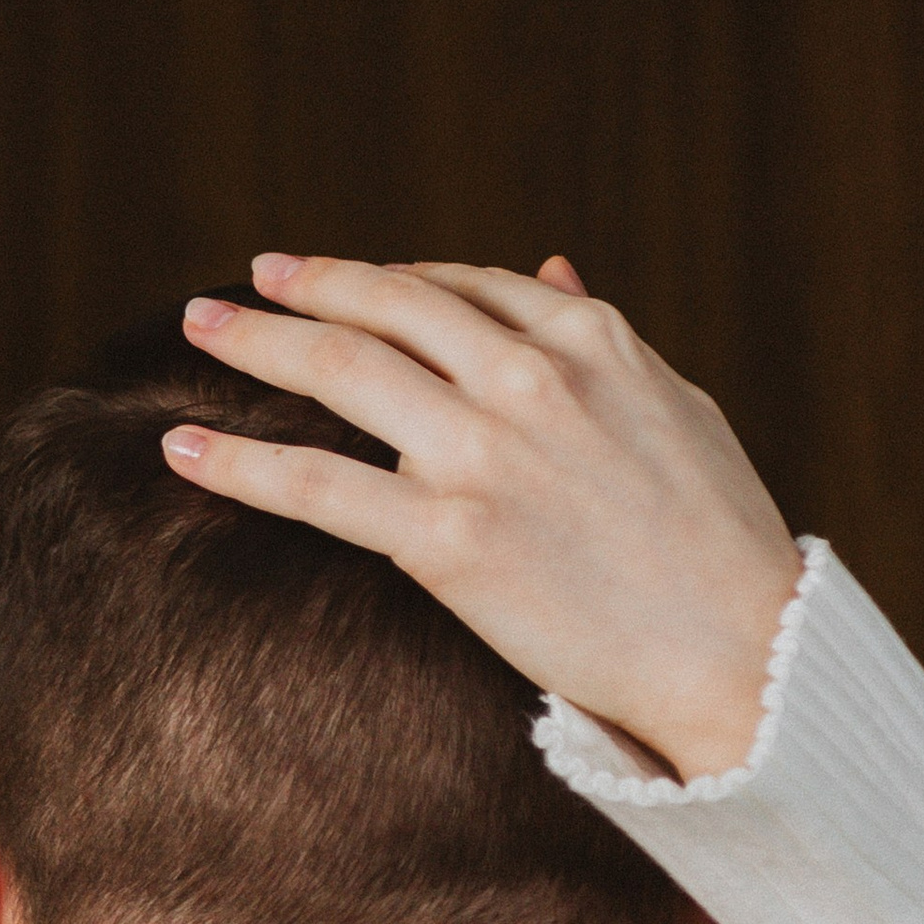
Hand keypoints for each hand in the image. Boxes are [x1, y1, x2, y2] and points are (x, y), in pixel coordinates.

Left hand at [167, 251, 802, 780]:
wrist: (744, 654)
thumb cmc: (724, 546)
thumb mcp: (678, 407)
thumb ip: (603, 336)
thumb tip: (550, 269)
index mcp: (591, 341)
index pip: (460, 287)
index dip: (385, 281)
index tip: (335, 281)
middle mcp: (530, 377)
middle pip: (384, 309)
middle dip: (303, 288)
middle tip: (243, 287)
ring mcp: (484, 454)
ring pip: (338, 372)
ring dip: (255, 342)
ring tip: (200, 328)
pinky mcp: (449, 538)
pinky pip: (317, 488)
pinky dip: (238, 463)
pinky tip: (179, 450)